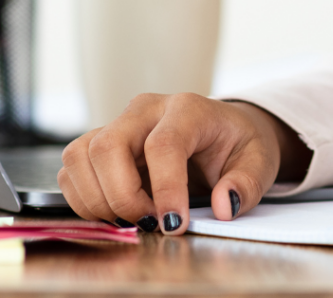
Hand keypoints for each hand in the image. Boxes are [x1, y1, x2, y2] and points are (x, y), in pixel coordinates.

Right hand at [58, 93, 309, 232]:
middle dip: (122, 195)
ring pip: (81, 155)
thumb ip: (247, 183)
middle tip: (149, 222)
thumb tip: (224, 204)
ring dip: (98, 199)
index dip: (164, 189)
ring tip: (134, 216)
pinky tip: (116, 209)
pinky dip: (85, 198)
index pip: (164, 144)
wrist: (225, 132)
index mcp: (189, 108)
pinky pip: (72, 169)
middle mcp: (148, 109)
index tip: (174, 225)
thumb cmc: (238, 145)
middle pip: (108, 145)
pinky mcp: (101, 142)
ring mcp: (121, 123)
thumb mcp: (260, 162)